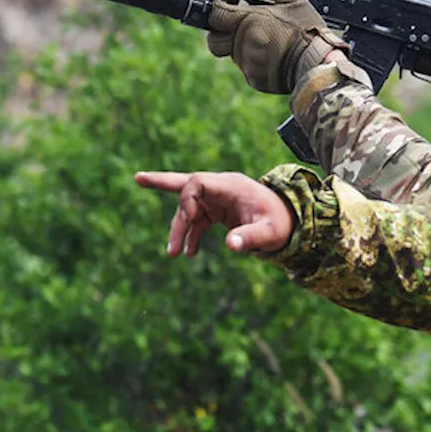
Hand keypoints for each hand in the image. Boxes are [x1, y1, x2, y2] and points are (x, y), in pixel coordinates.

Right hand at [134, 170, 293, 256]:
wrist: (292, 222)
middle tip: (138, 178)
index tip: (189, 221)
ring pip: (189, 208)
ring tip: (173, 253)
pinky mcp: (219, 211)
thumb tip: (230, 245)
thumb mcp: (269, 233)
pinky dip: (190, 235)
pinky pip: (197, 220)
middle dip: (161, 182)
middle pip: (187, 184)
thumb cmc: (281, 224)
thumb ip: (250, 237)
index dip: (186, 200)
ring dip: (179, 229)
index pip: (197, 182)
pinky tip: (188, 253)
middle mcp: (222, 188)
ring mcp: (219, 199)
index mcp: (232, 186)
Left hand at [206, 0, 344, 93]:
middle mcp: (242, 44)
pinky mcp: (256, 80)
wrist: (318, 66)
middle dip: (221, 31)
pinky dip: (254, 61)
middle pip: (214, 39)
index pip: (215, 14)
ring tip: (261, 38)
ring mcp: (247, 64)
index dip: (218, 7)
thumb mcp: (293, 1)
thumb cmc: (307, 33)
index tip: (228, 3)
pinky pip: (246, 69)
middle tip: (238, 24)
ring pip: (231, 54)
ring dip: (240, 45)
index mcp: (248, 22)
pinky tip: (271, 54)